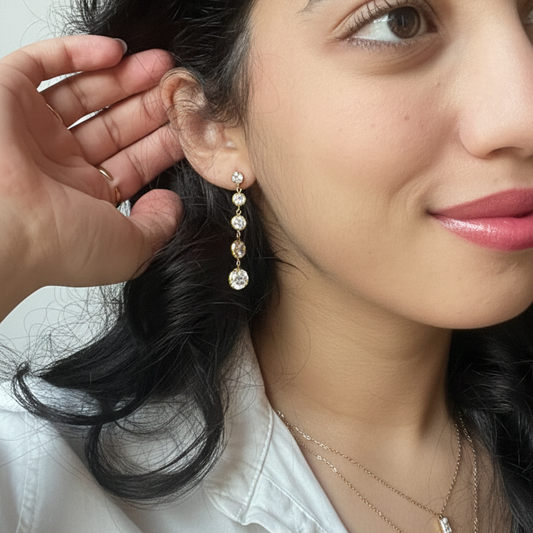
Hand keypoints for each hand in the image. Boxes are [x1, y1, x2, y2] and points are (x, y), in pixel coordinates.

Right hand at [0, 36, 182, 318]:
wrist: (2, 228)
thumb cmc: (59, 244)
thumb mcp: (128, 249)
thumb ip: (157, 227)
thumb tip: (171, 204)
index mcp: (86, 198)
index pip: (133, 163)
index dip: (163, 143)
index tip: (189, 125)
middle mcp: (60, 164)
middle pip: (115, 125)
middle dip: (150, 106)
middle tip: (180, 88)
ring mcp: (34, 131)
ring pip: (86, 94)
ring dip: (126, 78)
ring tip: (163, 65)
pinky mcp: (6, 96)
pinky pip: (43, 64)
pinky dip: (78, 52)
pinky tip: (115, 52)